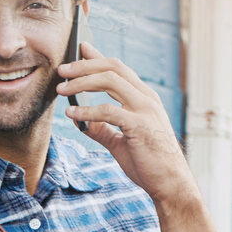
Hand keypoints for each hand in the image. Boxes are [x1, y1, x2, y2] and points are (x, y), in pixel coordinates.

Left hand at [58, 39, 199, 210]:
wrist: (169, 184)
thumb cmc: (148, 163)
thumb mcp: (119, 142)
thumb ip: (101, 129)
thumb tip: (79, 120)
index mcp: (143, 98)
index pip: (119, 69)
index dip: (98, 56)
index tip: (80, 47)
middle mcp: (146, 98)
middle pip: (113, 68)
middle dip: (85, 65)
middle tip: (62, 70)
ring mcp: (145, 110)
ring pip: (111, 81)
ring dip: (82, 82)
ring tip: (61, 89)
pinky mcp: (140, 126)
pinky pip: (109, 111)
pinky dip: (87, 111)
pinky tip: (72, 114)